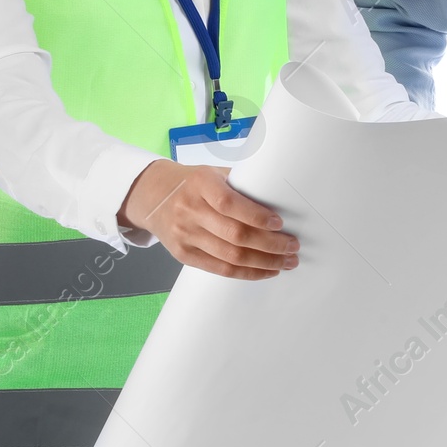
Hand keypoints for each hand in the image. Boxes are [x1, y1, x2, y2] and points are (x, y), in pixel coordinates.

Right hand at [119, 159, 298, 279]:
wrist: (153, 196)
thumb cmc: (192, 183)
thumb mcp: (213, 173)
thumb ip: (240, 184)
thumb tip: (279, 197)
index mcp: (200, 184)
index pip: (229, 203)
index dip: (256, 216)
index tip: (280, 222)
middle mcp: (190, 210)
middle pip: (235, 235)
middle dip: (270, 244)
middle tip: (293, 246)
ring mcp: (185, 235)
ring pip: (230, 256)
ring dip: (264, 262)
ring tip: (286, 262)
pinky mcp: (183, 255)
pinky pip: (219, 269)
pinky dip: (247, 272)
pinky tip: (265, 270)